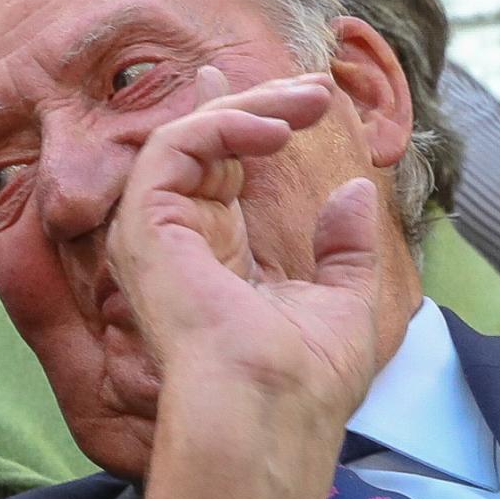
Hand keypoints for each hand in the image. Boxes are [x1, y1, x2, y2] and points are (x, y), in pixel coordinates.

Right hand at [108, 67, 382, 498]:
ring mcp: (155, 236)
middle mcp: (178, 243)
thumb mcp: (344, 300)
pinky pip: (171, 149)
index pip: (216, 173)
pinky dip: (220, 125)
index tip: (287, 94)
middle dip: (256, 103)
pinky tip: (272, 131)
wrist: (273, 408)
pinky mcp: (144, 227)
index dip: (241, 123)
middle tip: (315, 90)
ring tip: (305, 102)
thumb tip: (354, 192)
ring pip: (182, 138)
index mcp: (214, 259)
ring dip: (245, 107)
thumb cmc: (304, 382)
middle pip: (200, 146)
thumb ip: (343, 249)